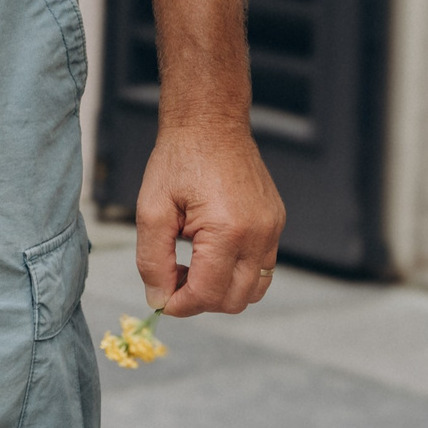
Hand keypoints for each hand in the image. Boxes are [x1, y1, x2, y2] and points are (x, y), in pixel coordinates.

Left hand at [136, 117, 284, 316]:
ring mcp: (273, 229)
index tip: (159, 298)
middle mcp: (259, 235)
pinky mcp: (276, 223)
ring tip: (191, 267)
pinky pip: (262, 267)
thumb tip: (158, 299)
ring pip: (253, 290)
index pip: (207, 294)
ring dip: (221, 291)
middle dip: (200, 301)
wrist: (210, 122)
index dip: (179, 305)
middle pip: (234, 301)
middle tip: (172, 279)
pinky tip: (210, 253)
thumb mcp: (151, 209)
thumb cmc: (178, 160)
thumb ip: (152, 260)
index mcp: (228, 231)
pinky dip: (236, 273)